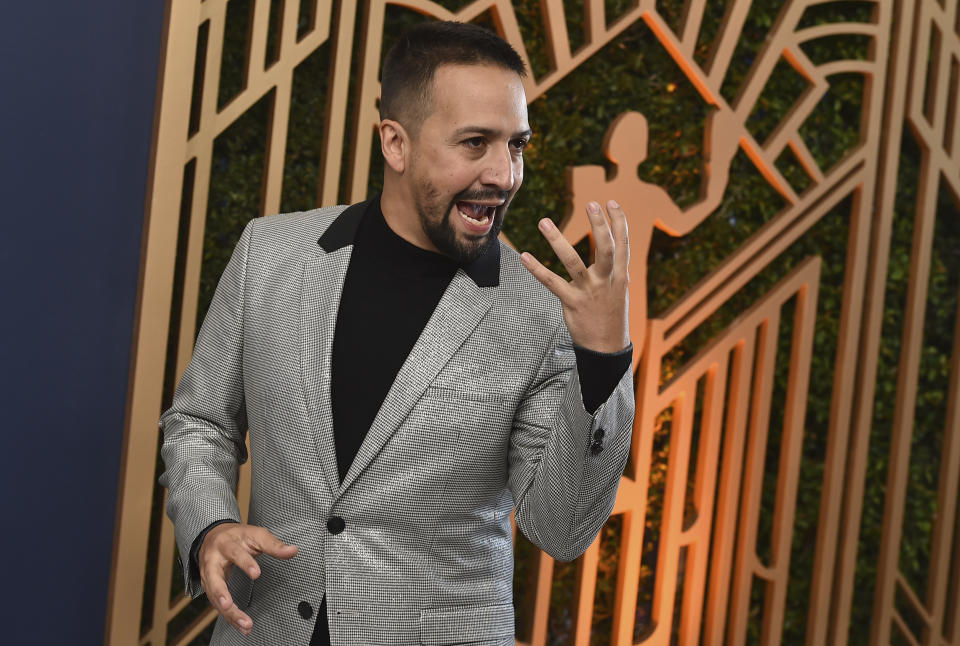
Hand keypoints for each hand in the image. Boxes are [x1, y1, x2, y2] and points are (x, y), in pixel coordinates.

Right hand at [198, 522, 298, 634]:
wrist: (213, 537)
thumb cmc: (237, 537)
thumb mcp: (255, 535)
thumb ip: (273, 545)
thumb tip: (293, 550)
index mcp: (225, 544)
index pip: (235, 553)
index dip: (245, 563)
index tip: (257, 574)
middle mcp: (212, 561)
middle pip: (214, 579)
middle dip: (221, 594)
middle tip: (229, 606)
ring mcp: (208, 577)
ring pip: (214, 597)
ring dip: (229, 613)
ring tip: (244, 624)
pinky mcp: (209, 588)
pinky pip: (217, 605)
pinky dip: (229, 617)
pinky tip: (241, 626)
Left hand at [521, 200, 629, 352]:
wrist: (607, 348)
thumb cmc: (611, 316)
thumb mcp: (620, 290)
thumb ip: (615, 268)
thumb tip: (615, 245)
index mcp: (620, 276)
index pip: (623, 244)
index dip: (619, 222)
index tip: (611, 202)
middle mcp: (606, 281)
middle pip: (606, 249)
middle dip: (600, 225)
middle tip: (592, 203)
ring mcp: (589, 292)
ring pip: (573, 262)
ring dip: (557, 240)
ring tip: (544, 221)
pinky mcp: (572, 303)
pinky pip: (552, 283)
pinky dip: (537, 269)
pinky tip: (525, 256)